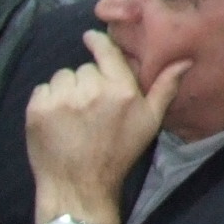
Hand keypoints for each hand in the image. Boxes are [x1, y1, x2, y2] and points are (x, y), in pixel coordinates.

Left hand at [27, 31, 188, 218]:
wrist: (80, 185)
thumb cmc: (119, 153)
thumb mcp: (150, 122)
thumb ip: (165, 87)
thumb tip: (184, 60)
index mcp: (121, 89)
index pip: (106, 51)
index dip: (97, 41)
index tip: (90, 38)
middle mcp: (92, 89)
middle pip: (85, 68)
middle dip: (87, 81)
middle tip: (90, 104)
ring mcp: (63, 99)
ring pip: (62, 77)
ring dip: (66, 89)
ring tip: (72, 112)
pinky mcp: (38, 109)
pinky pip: (42, 89)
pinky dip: (47, 100)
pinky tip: (56, 118)